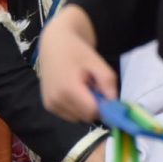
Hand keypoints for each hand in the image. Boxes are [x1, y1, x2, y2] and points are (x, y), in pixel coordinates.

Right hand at [38, 7, 116, 121]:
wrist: (54, 43)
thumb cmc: (76, 50)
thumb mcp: (97, 62)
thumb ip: (108, 82)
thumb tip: (114, 101)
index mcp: (67, 88)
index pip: (93, 111)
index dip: (104, 105)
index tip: (105, 93)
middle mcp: (56, 100)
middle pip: (87, 116)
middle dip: (94, 105)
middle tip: (93, 86)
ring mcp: (50, 104)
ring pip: (78, 118)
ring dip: (85, 107)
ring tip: (82, 87)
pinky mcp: (49, 106)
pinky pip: (70, 115)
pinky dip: (76, 107)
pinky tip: (73, 91)